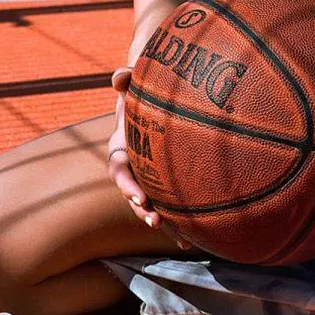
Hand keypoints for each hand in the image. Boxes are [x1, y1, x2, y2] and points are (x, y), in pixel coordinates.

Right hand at [105, 67, 191, 249]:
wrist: (153, 100)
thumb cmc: (143, 92)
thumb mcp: (134, 85)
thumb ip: (126, 80)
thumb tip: (120, 75)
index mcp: (121, 148)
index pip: (119, 169)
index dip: (126, 184)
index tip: (138, 195)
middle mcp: (132, 167)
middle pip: (133, 193)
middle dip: (141, 209)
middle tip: (153, 220)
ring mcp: (148, 177)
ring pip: (151, 205)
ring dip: (162, 223)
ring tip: (179, 238)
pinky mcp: (165, 183)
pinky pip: (170, 205)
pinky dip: (180, 223)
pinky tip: (195, 240)